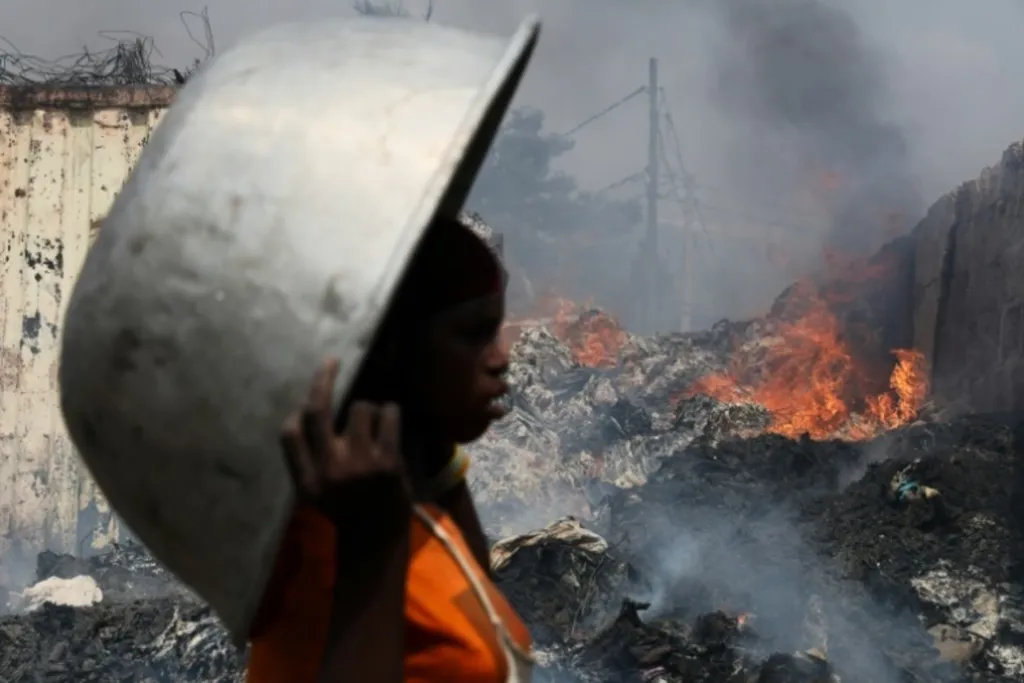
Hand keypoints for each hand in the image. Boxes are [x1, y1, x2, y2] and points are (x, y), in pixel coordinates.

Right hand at [281, 359, 410, 541]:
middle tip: (331, 362)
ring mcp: (360, 462)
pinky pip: (388, 415)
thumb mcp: (313, 494)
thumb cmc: (346, 511)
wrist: (377, 539)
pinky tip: (390, 420)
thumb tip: (300, 415)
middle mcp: (330, 468)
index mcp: (307, 478)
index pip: (290, 433)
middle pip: (320, 410)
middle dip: (324, 379)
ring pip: (360, 407)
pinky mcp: (388, 460)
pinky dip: (390, 412)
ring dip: (369, 408)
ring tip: (374, 422)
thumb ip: (305, 461)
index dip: (296, 412)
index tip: (306, 401)